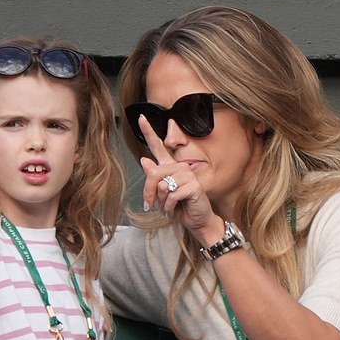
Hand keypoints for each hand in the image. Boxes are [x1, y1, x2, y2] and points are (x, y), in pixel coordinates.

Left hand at [137, 114, 223, 244]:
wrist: (198, 221)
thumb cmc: (181, 209)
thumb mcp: (162, 196)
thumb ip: (154, 180)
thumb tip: (144, 160)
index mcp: (172, 168)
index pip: (158, 147)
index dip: (149, 132)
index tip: (141, 117)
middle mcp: (180, 167)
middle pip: (153, 173)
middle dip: (148, 193)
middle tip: (149, 205)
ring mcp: (188, 175)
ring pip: (161, 186)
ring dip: (161, 202)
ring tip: (168, 208)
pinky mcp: (193, 186)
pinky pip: (171, 195)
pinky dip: (169, 207)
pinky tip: (175, 210)